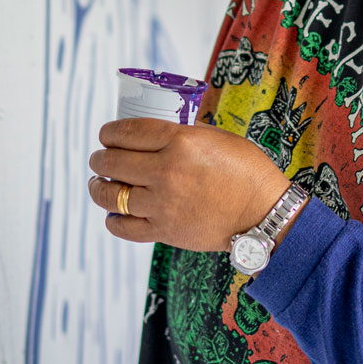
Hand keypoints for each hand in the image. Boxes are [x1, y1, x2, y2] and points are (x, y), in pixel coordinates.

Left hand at [87, 120, 290, 251]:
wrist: (263, 212)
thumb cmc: (246, 170)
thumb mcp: (215, 138)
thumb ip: (181, 136)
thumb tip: (152, 136)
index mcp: (180, 142)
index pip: (126, 132)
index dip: (108, 133)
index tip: (106, 135)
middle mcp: (167, 171)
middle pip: (112, 162)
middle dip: (100, 159)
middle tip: (100, 159)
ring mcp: (163, 204)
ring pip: (111, 196)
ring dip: (99, 188)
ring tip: (99, 185)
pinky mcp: (164, 231)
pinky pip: (123, 227)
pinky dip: (113, 219)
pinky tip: (114, 213)